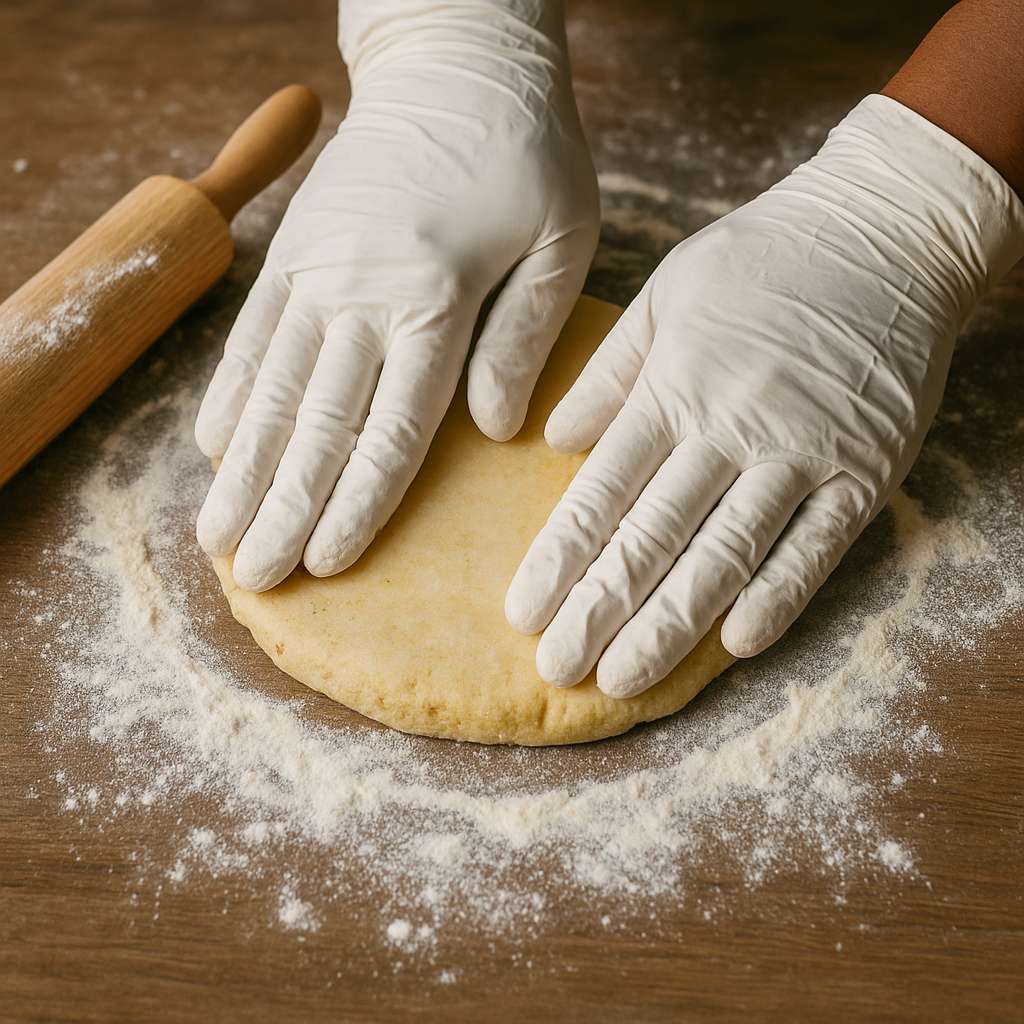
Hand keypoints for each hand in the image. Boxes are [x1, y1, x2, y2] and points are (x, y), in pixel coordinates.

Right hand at [195, 0, 598, 591]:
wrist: (455, 60)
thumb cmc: (525, 153)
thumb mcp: (561, 238)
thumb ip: (526, 337)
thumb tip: (494, 431)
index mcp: (435, 299)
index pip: (393, 427)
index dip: (358, 502)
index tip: (328, 562)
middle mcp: (360, 293)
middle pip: (316, 424)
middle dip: (284, 508)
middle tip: (256, 577)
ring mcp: (314, 272)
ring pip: (270, 389)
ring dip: (242, 470)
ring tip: (217, 535)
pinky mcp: (291, 252)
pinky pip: (250, 335)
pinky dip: (228, 394)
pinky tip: (212, 447)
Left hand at [506, 94, 1023, 697]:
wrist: (886, 230)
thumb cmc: (765, 259)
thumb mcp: (666, 292)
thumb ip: (608, 372)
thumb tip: (552, 439)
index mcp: (672, 386)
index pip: (602, 492)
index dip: (560, 558)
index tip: (524, 613)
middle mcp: (729, 426)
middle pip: (652, 536)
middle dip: (599, 610)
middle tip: (556, 669)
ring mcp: (801, 452)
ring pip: (724, 554)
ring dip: (670, 624)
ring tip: (622, 678)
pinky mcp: (865, 469)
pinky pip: (816, 546)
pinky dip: (778, 597)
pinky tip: (736, 645)